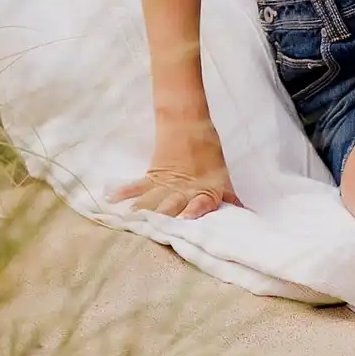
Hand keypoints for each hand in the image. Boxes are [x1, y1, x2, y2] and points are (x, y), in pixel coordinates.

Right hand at [109, 110, 242, 218]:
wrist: (189, 126)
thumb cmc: (208, 153)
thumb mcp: (222, 176)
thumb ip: (229, 196)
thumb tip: (244, 212)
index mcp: (203, 190)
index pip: (200, 204)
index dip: (194, 212)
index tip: (186, 220)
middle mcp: (183, 190)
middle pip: (172, 206)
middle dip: (165, 218)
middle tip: (156, 229)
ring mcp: (166, 184)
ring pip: (153, 200)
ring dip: (143, 211)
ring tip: (131, 220)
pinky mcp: (152, 176)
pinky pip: (136, 186)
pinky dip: (123, 192)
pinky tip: (110, 198)